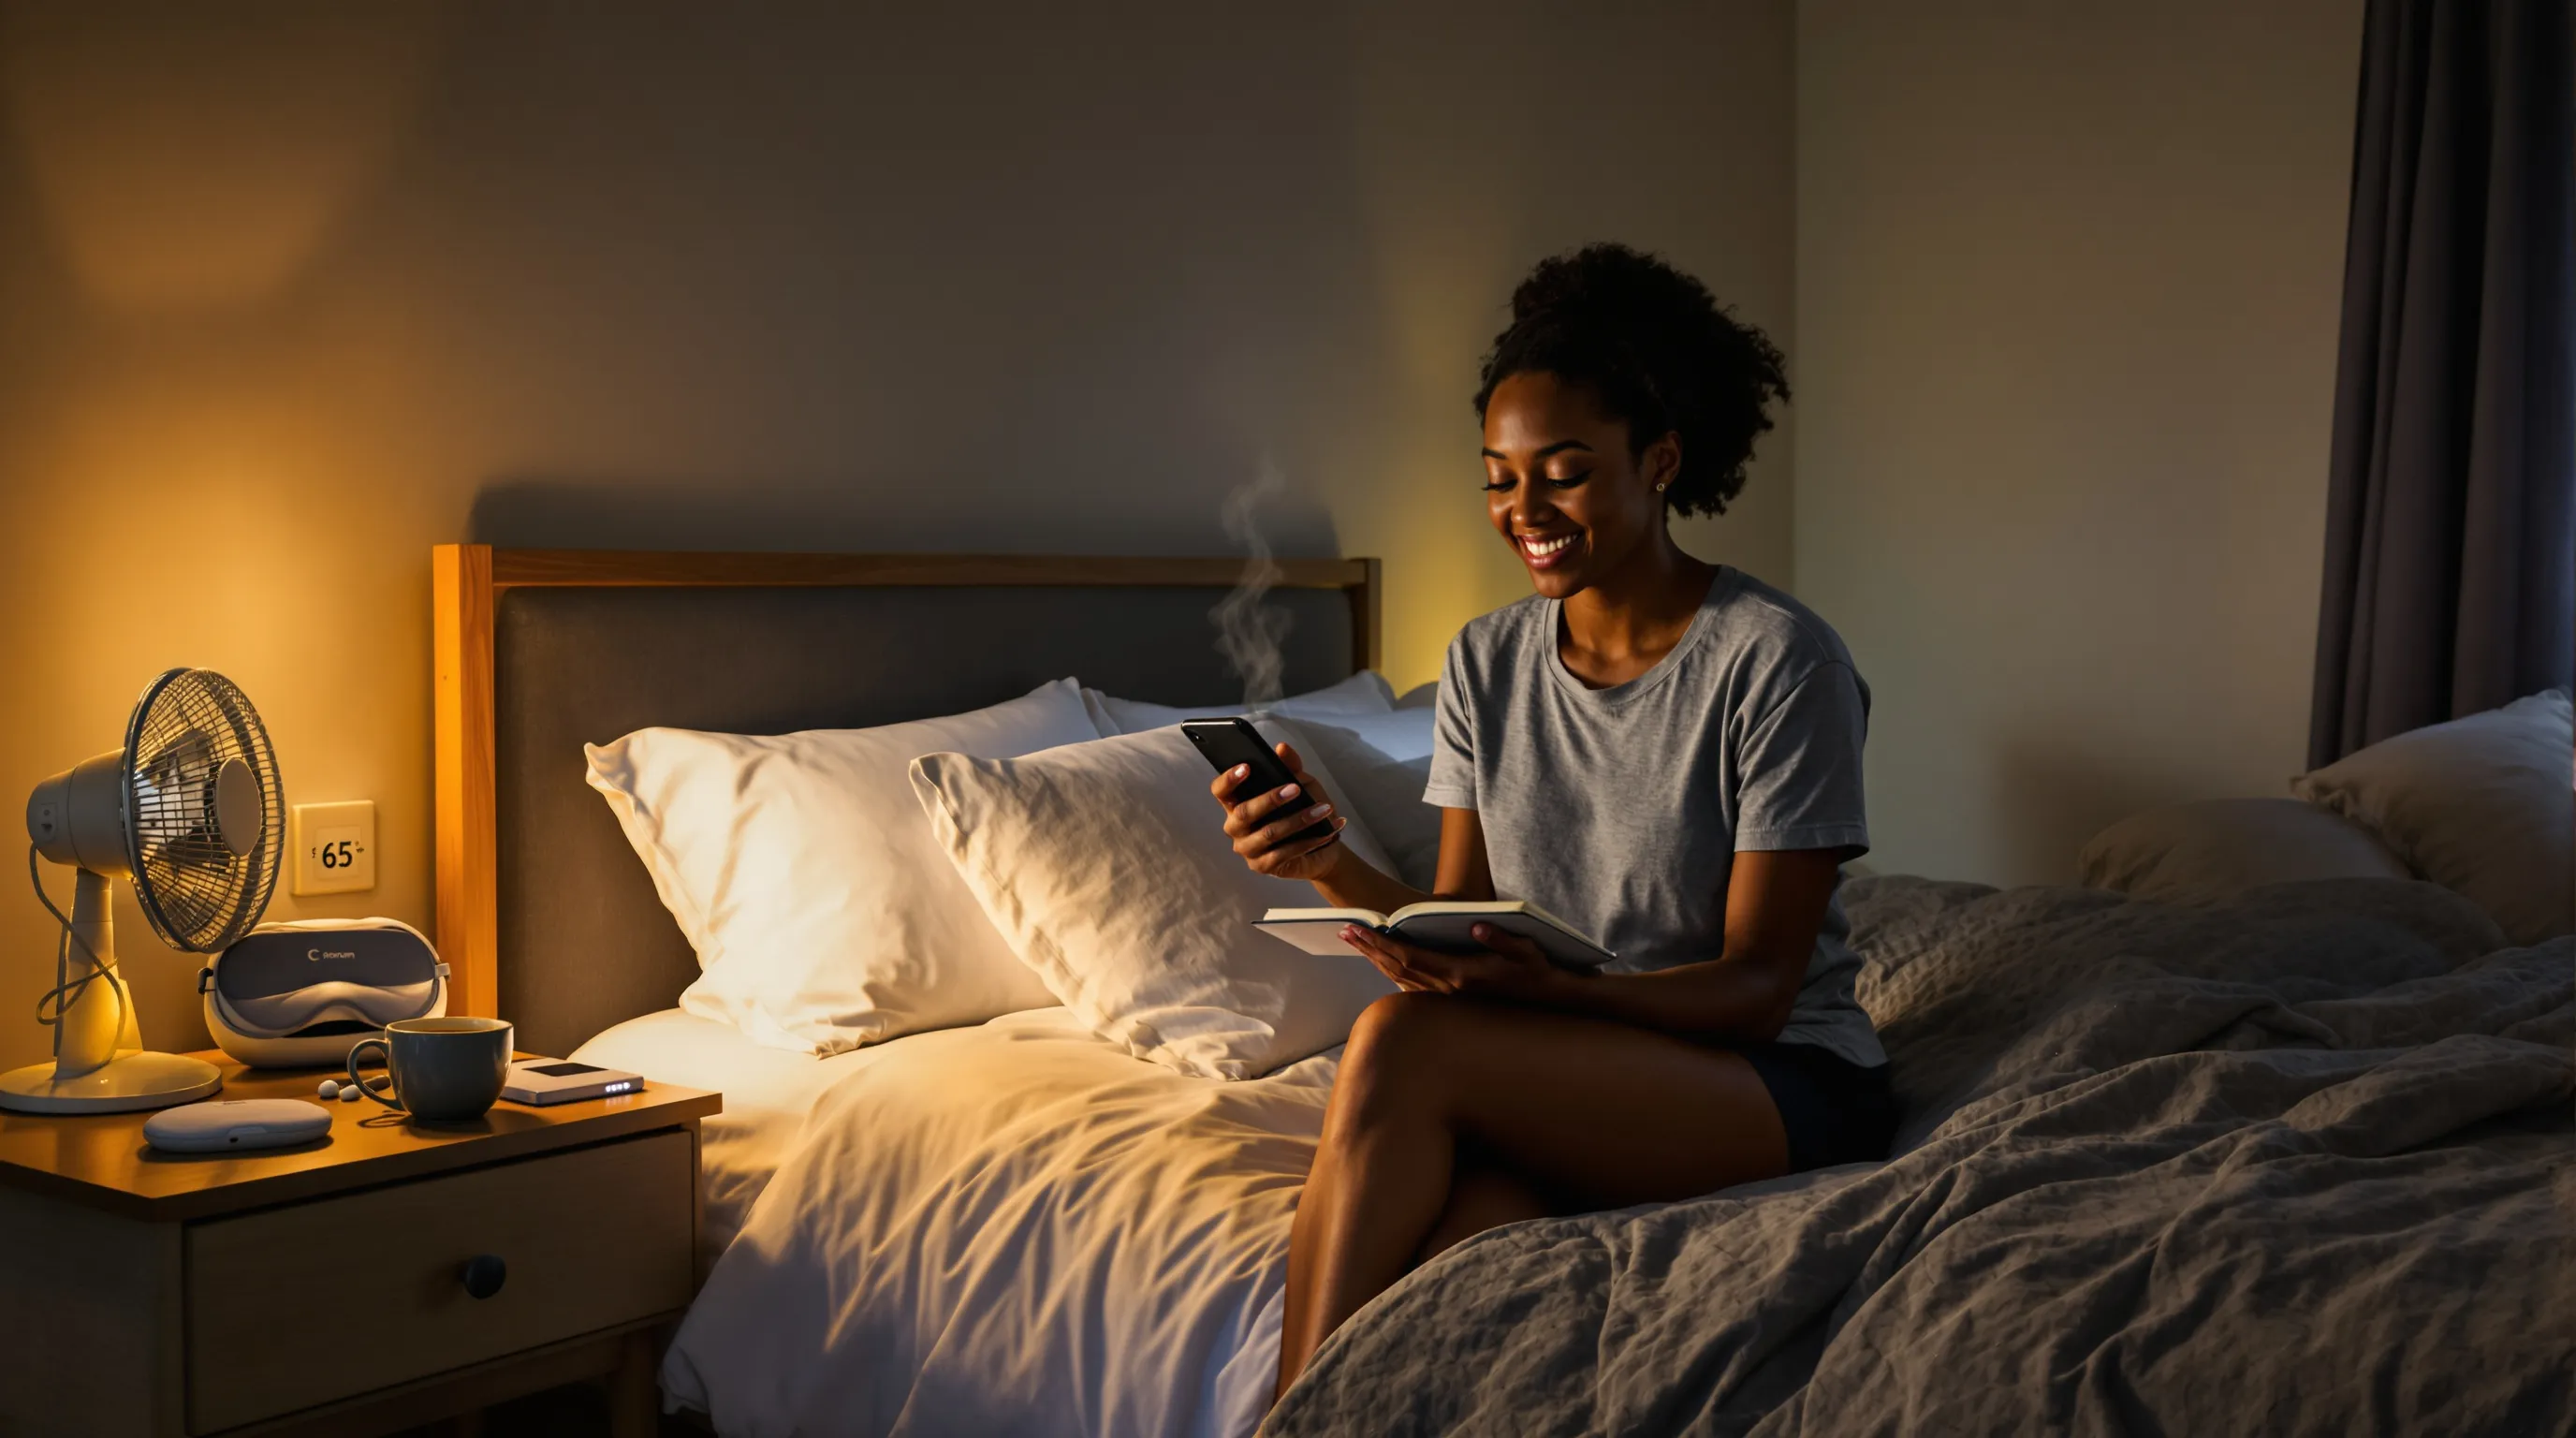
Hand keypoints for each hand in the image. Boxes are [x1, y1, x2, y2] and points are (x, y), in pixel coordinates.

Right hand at [1211, 741, 1348, 882]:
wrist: (1322, 844)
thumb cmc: (1303, 809)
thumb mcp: (1301, 784)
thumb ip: (1290, 767)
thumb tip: (1282, 748)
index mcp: (1237, 803)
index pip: (1220, 791)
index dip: (1229, 780)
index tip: (1246, 767)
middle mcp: (1236, 827)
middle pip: (1244, 813)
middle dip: (1271, 799)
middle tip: (1296, 788)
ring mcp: (1247, 849)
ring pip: (1269, 833)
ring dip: (1299, 820)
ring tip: (1323, 809)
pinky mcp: (1262, 866)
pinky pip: (1284, 853)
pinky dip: (1309, 840)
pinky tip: (1328, 830)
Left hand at [1339, 923, 1562, 1002]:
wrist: (1552, 1003)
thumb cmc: (1541, 972)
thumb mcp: (1528, 950)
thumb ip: (1501, 938)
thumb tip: (1477, 925)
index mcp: (1460, 974)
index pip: (1408, 957)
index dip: (1380, 943)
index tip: (1358, 927)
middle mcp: (1448, 990)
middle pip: (1397, 968)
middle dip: (1370, 949)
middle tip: (1345, 931)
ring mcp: (1449, 998)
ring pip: (1402, 979)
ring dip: (1378, 960)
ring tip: (1358, 943)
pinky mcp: (1454, 998)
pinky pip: (1414, 986)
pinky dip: (1395, 972)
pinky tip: (1386, 964)